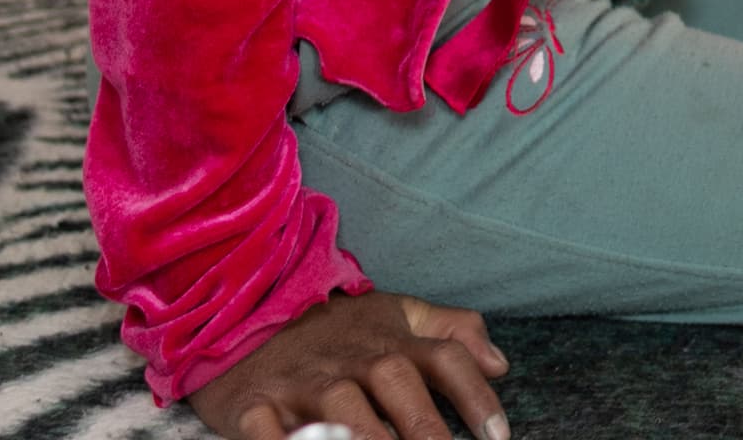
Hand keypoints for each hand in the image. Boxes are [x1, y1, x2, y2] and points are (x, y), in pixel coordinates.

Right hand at [188, 290, 510, 439]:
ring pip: (341, 407)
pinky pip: (269, 431)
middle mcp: (350, 360)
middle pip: (395, 380)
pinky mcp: (254, 407)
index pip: (444, 358)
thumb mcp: (396, 316)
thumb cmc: (333, 330)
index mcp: (390, 340)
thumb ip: (451, 332)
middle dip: (424, 424)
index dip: (475, 395)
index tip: (497, 436)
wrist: (242, 315)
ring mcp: (302, 383)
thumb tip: (500, 364)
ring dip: (367, 436)